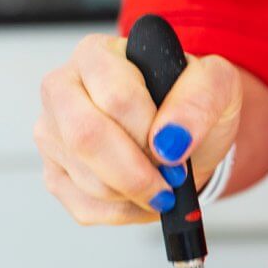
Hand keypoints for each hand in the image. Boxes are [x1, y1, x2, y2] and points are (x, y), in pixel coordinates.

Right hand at [34, 34, 241, 223]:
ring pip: (89, 179)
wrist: (182, 134)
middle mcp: (62, 89)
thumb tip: (171, 140)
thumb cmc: (189, 104)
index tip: (177, 150)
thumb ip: (200, 100)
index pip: (116, 98)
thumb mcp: (216, 85)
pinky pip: (86, 207)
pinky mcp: (54, 174)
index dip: (151, 134)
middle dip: (137, 173)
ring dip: (137, 195)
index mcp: (96, 55)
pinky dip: (126, 212)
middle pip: (85, 137)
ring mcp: (52, 134)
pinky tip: (143, 196)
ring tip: (161, 182)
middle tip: (170, 182)